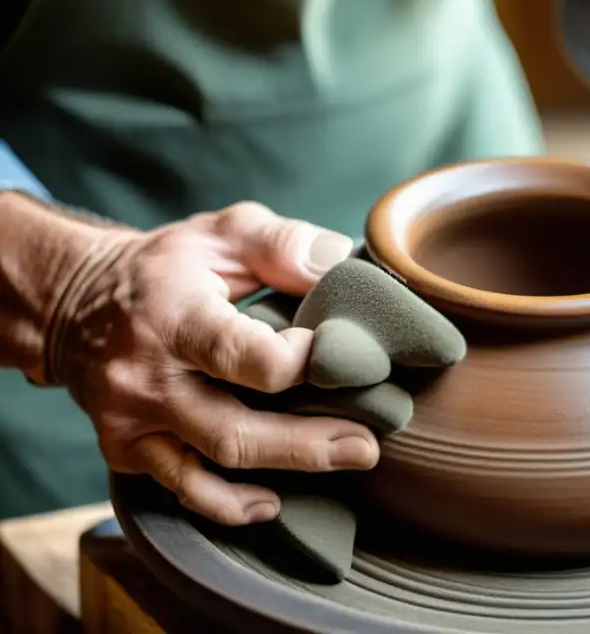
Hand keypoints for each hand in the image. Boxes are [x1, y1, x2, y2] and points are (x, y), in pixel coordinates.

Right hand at [36, 201, 378, 525]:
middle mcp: (145, 377)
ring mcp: (130, 421)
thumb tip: (340, 262)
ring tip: (346, 461)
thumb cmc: (168, 267)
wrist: (74, 303)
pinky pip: (180, 490)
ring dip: (284, 471)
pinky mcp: (125, 450)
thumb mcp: (223, 233)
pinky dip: (227, 504)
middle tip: (368, 444)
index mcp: (172, 316)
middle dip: (308, 443)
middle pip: (234, 429)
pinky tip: (270, 503)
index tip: (333, 352)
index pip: (238, 356)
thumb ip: (283, 243)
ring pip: (212, 467)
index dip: (296, 363)